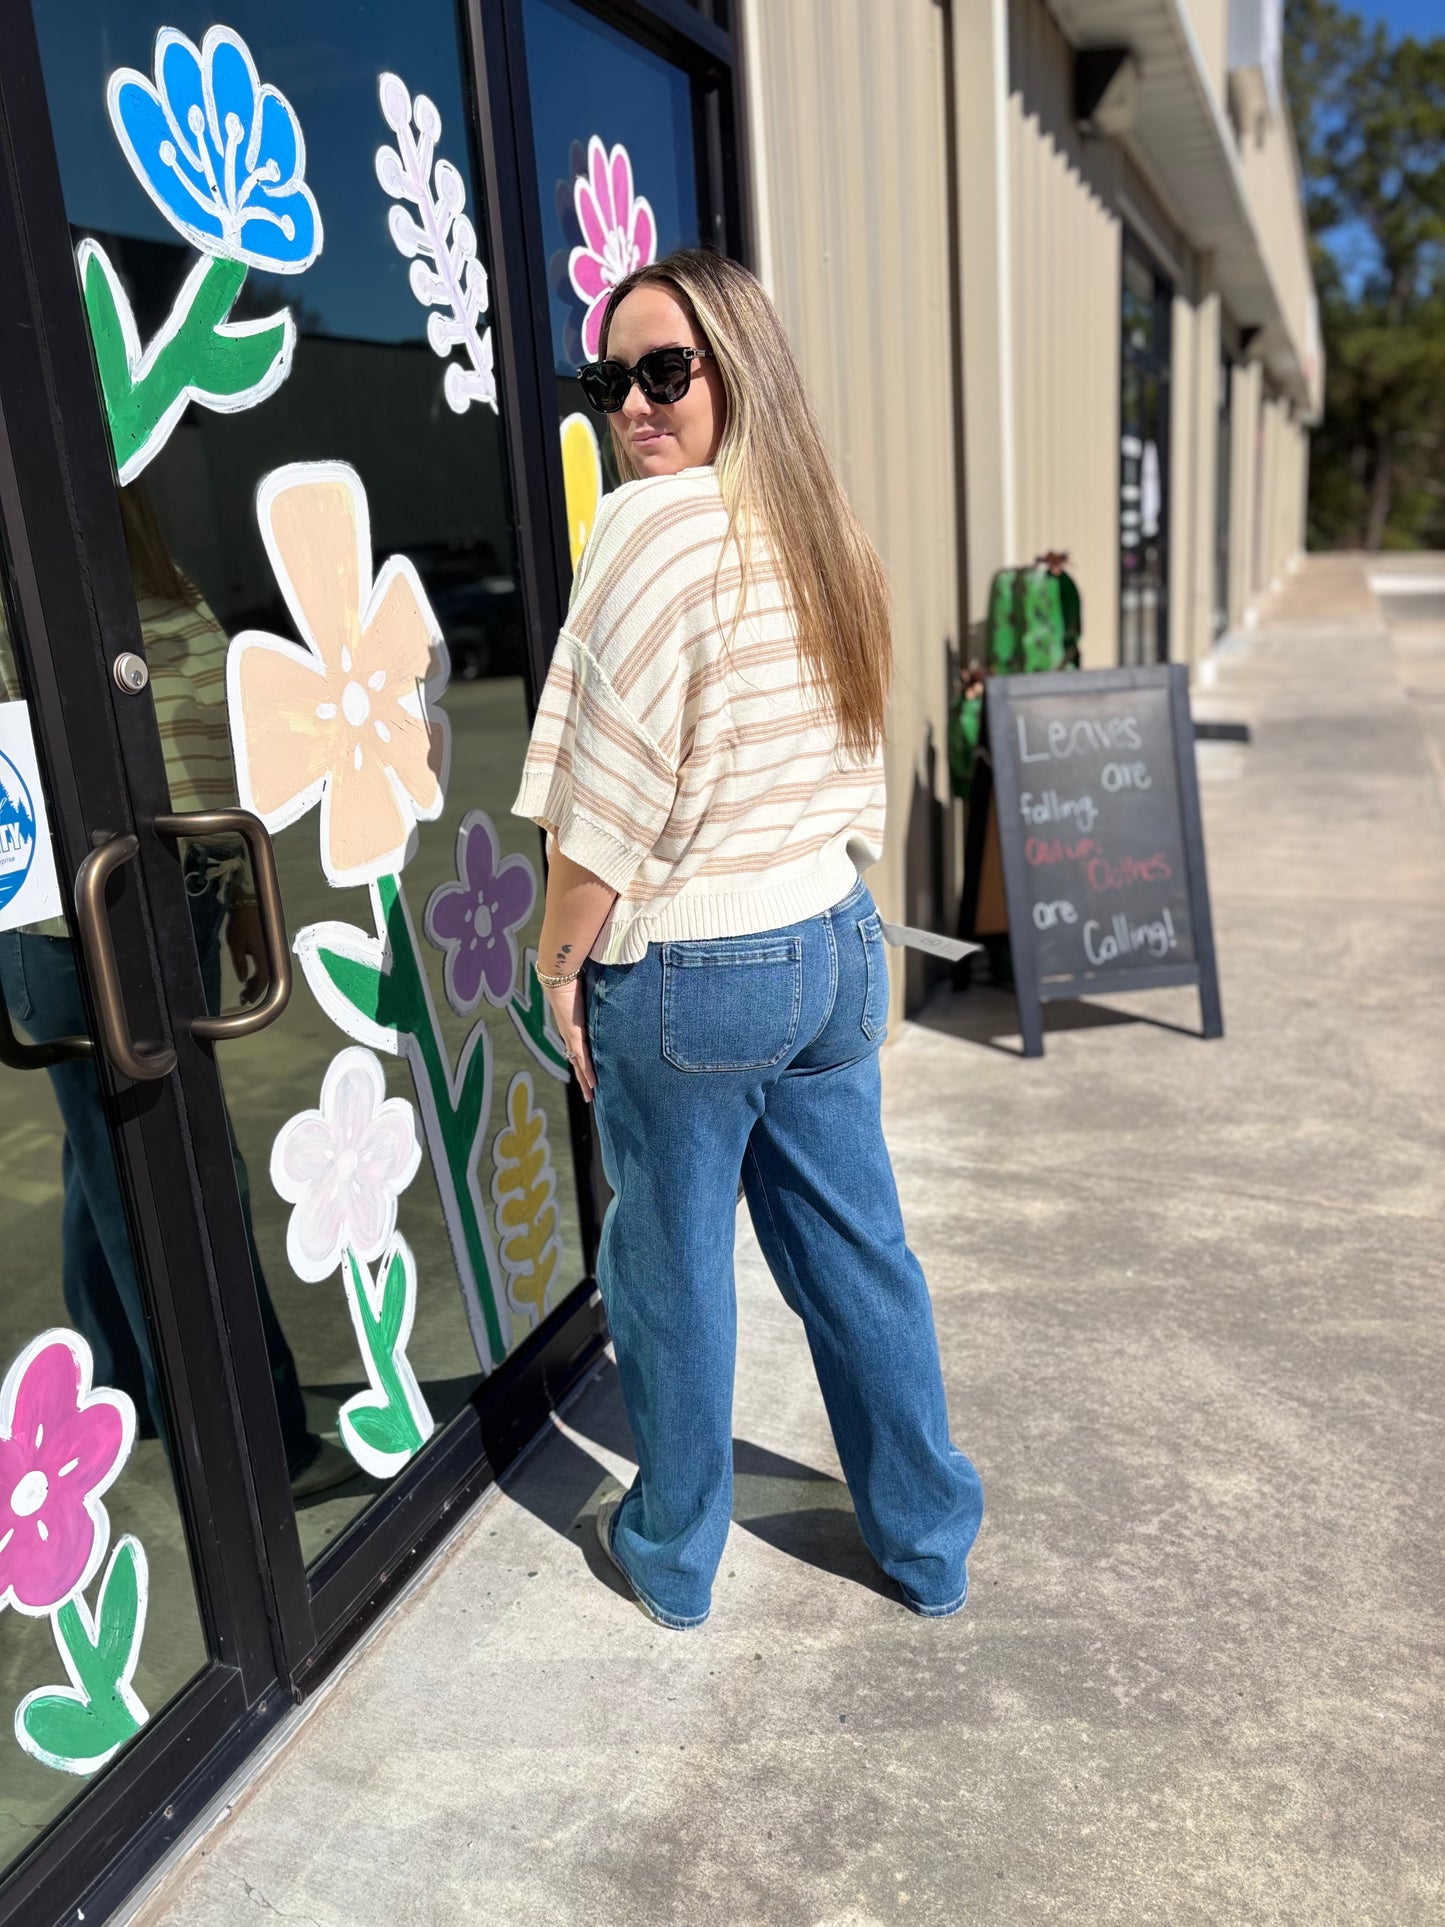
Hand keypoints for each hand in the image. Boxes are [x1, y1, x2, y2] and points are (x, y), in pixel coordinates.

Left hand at [226, 900, 265, 1006]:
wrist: (249, 905)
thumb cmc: (241, 924)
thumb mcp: (236, 944)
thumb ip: (240, 963)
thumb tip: (243, 980)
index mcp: (264, 956)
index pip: (263, 980)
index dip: (255, 992)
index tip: (246, 1000)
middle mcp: (270, 956)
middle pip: (266, 979)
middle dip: (255, 991)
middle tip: (244, 999)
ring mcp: (270, 952)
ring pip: (266, 974)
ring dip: (256, 984)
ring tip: (244, 990)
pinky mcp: (267, 948)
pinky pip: (265, 966)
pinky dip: (258, 975)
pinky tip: (249, 978)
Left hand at [544, 976, 594, 1103]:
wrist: (559, 975)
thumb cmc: (573, 978)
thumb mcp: (589, 992)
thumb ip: (597, 997)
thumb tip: (609, 992)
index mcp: (572, 1026)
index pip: (579, 1050)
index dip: (584, 1063)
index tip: (589, 1075)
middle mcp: (570, 1034)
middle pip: (577, 1063)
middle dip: (583, 1080)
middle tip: (589, 1095)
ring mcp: (571, 1036)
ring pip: (579, 1065)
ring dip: (585, 1082)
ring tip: (590, 1096)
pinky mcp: (574, 1035)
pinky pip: (583, 1058)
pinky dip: (588, 1072)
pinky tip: (593, 1084)